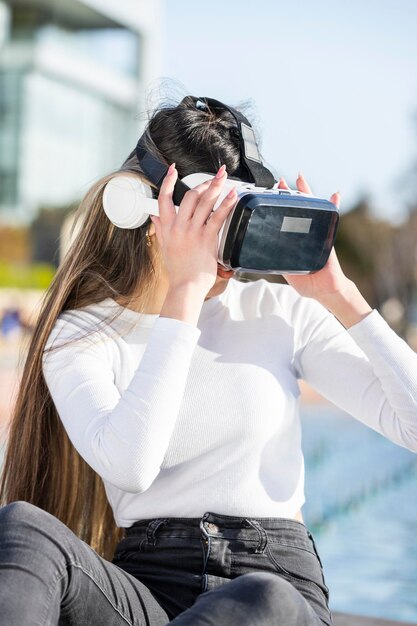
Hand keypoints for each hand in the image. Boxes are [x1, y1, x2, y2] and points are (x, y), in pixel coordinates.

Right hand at [151, 164, 236, 322]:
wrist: (186, 286)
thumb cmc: (178, 270)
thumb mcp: (164, 248)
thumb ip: (160, 230)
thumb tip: (154, 218)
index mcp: (168, 228)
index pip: (163, 199)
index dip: (167, 181)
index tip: (172, 169)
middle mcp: (179, 227)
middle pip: (189, 196)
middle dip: (202, 183)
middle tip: (214, 177)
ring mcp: (193, 232)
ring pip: (204, 202)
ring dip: (215, 186)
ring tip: (224, 176)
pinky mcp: (207, 238)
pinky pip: (218, 216)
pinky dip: (226, 204)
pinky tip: (233, 195)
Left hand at [280, 174, 344, 299]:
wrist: (325, 291)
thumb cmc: (308, 283)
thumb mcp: (286, 271)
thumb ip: (277, 264)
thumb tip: (261, 259)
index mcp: (294, 241)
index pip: (284, 219)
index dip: (277, 207)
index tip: (269, 195)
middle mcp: (306, 233)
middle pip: (297, 208)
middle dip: (290, 193)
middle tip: (280, 180)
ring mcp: (318, 233)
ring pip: (311, 208)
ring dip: (307, 192)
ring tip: (299, 178)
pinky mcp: (327, 238)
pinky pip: (331, 219)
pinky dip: (334, 206)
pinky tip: (334, 194)